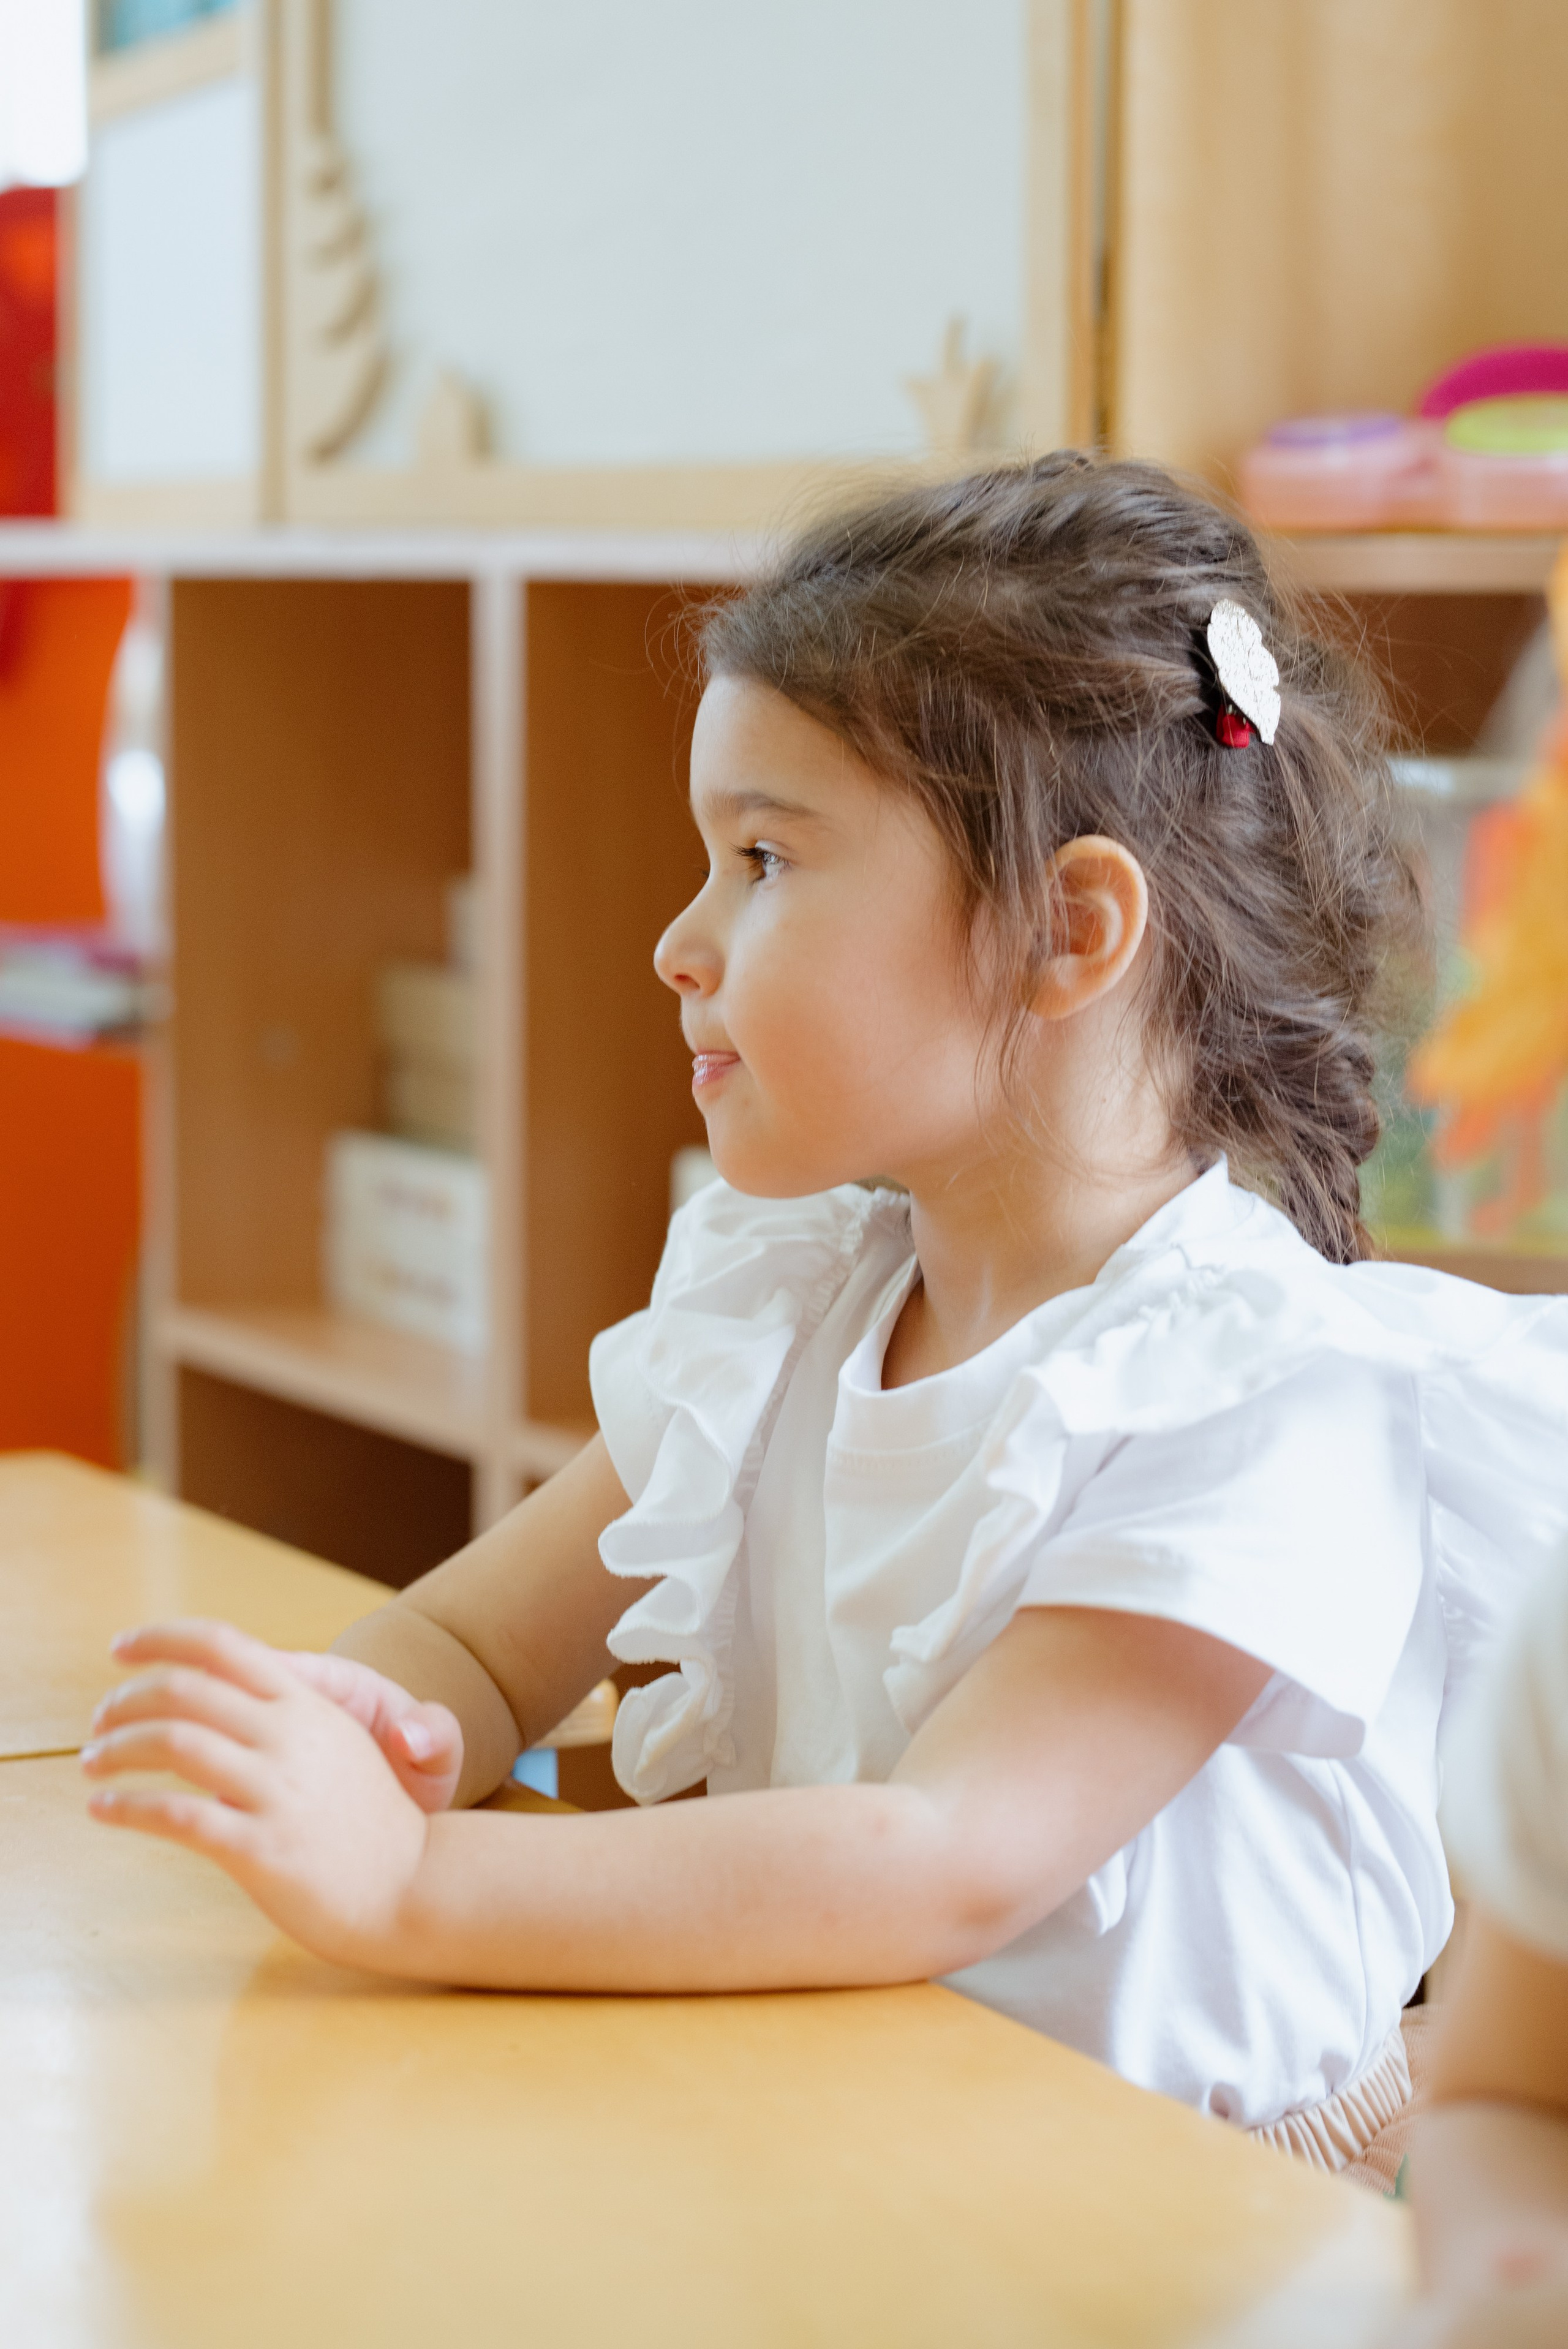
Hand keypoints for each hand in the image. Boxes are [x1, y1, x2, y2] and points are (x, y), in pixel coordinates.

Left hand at [83, 1619, 431, 1968]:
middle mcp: (290, 1736)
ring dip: (117, 1749)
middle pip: (186, 1689)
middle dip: (126, 1699)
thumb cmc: (369, 1819)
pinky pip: (178, 1817)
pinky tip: (107, 1811)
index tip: (121, 1648)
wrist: (415, 1884)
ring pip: (174, 1743)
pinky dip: (130, 1807)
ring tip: (91, 1765)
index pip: (222, 1644)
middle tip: (99, 1721)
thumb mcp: (336, 1742)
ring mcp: (276, 1791)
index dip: (162, 1638)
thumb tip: (214, 1693)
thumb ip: (282, 1716)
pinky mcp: (262, 1848)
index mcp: (307, 1703)